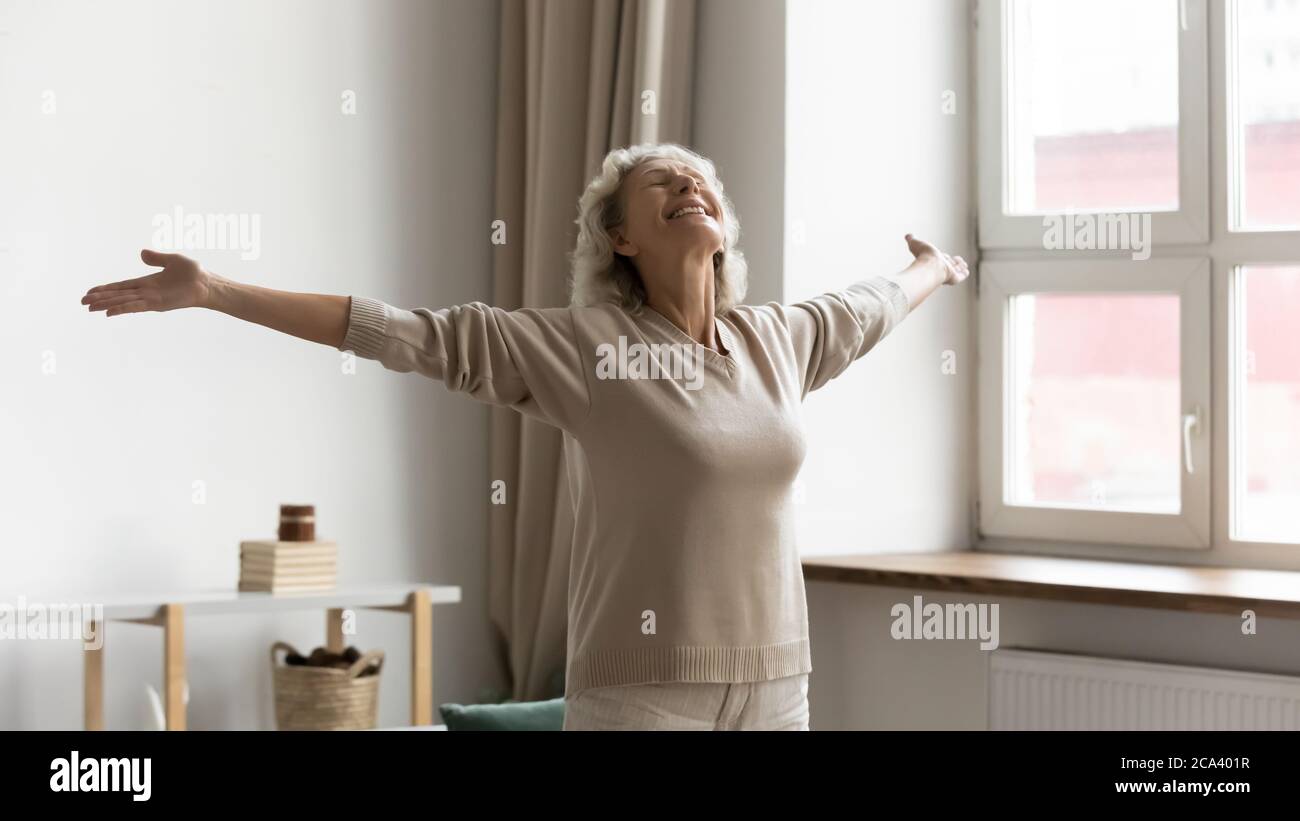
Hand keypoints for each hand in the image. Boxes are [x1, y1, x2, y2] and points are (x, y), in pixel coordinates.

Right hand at [81, 249, 211, 316]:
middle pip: (118, 295)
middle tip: (82, 301)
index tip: (91, 291)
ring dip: (106, 304)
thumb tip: (141, 253)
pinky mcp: (157, 304)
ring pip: (123, 302)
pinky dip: (122, 309)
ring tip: (89, 308)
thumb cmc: (193, 273)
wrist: (206, 283)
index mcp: (147, 283)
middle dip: (100, 298)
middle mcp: (146, 292)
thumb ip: (156, 258)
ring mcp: (150, 299)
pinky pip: (135, 307)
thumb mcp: (172, 260)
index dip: (106, 288)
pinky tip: (109, 312)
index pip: (121, 286)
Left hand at [905, 234, 969, 285]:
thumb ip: (912, 240)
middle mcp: (940, 267)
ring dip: (959, 266)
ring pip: (955, 269)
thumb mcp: (915, 244)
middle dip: (952, 262)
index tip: (945, 255)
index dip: (943, 256)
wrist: (930, 266)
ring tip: (964, 265)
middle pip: (948, 264)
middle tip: (958, 260)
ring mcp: (947, 273)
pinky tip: (967, 271)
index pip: (940, 258)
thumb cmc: (922, 256)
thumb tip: (907, 236)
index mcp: (933, 259)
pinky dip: (964, 273)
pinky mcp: (953, 278)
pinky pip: (960, 276)